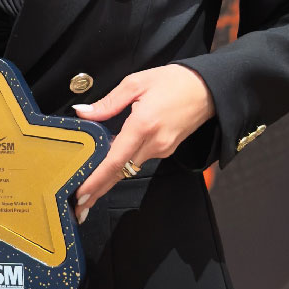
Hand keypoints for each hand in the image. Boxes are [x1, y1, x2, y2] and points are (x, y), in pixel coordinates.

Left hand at [70, 65, 215, 221]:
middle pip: (120, 172)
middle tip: (80, 207)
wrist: (209, 88)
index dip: (96, 180)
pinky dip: (123, 166)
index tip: (81, 194)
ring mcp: (162, 149)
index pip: (114, 161)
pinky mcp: (166, 149)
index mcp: (143, 125)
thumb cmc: (175, 81)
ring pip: (129, 168)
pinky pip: (139, 159)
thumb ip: (108, 102)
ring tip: (89, 190)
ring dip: (109, 179)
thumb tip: (83, 112)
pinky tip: (109, 168)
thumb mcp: (136, 82)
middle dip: (99, 190)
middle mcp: (154, 143)